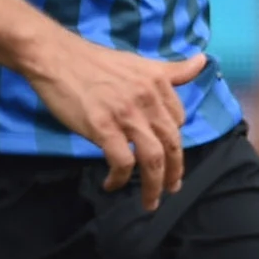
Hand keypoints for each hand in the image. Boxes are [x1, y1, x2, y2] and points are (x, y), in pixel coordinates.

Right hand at [16, 32, 206, 210]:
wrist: (56, 57)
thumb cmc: (94, 61)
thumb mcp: (139, 62)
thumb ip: (171, 70)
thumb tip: (202, 61)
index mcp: (158, 83)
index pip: (177, 121)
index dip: (172, 142)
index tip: (166, 154)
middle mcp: (147, 99)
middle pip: (171, 144)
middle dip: (174, 172)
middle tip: (171, 189)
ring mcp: (126, 114)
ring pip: (152, 159)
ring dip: (153, 185)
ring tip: (150, 201)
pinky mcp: (102, 127)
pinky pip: (122, 162)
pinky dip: (120, 178)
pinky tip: (112, 184)